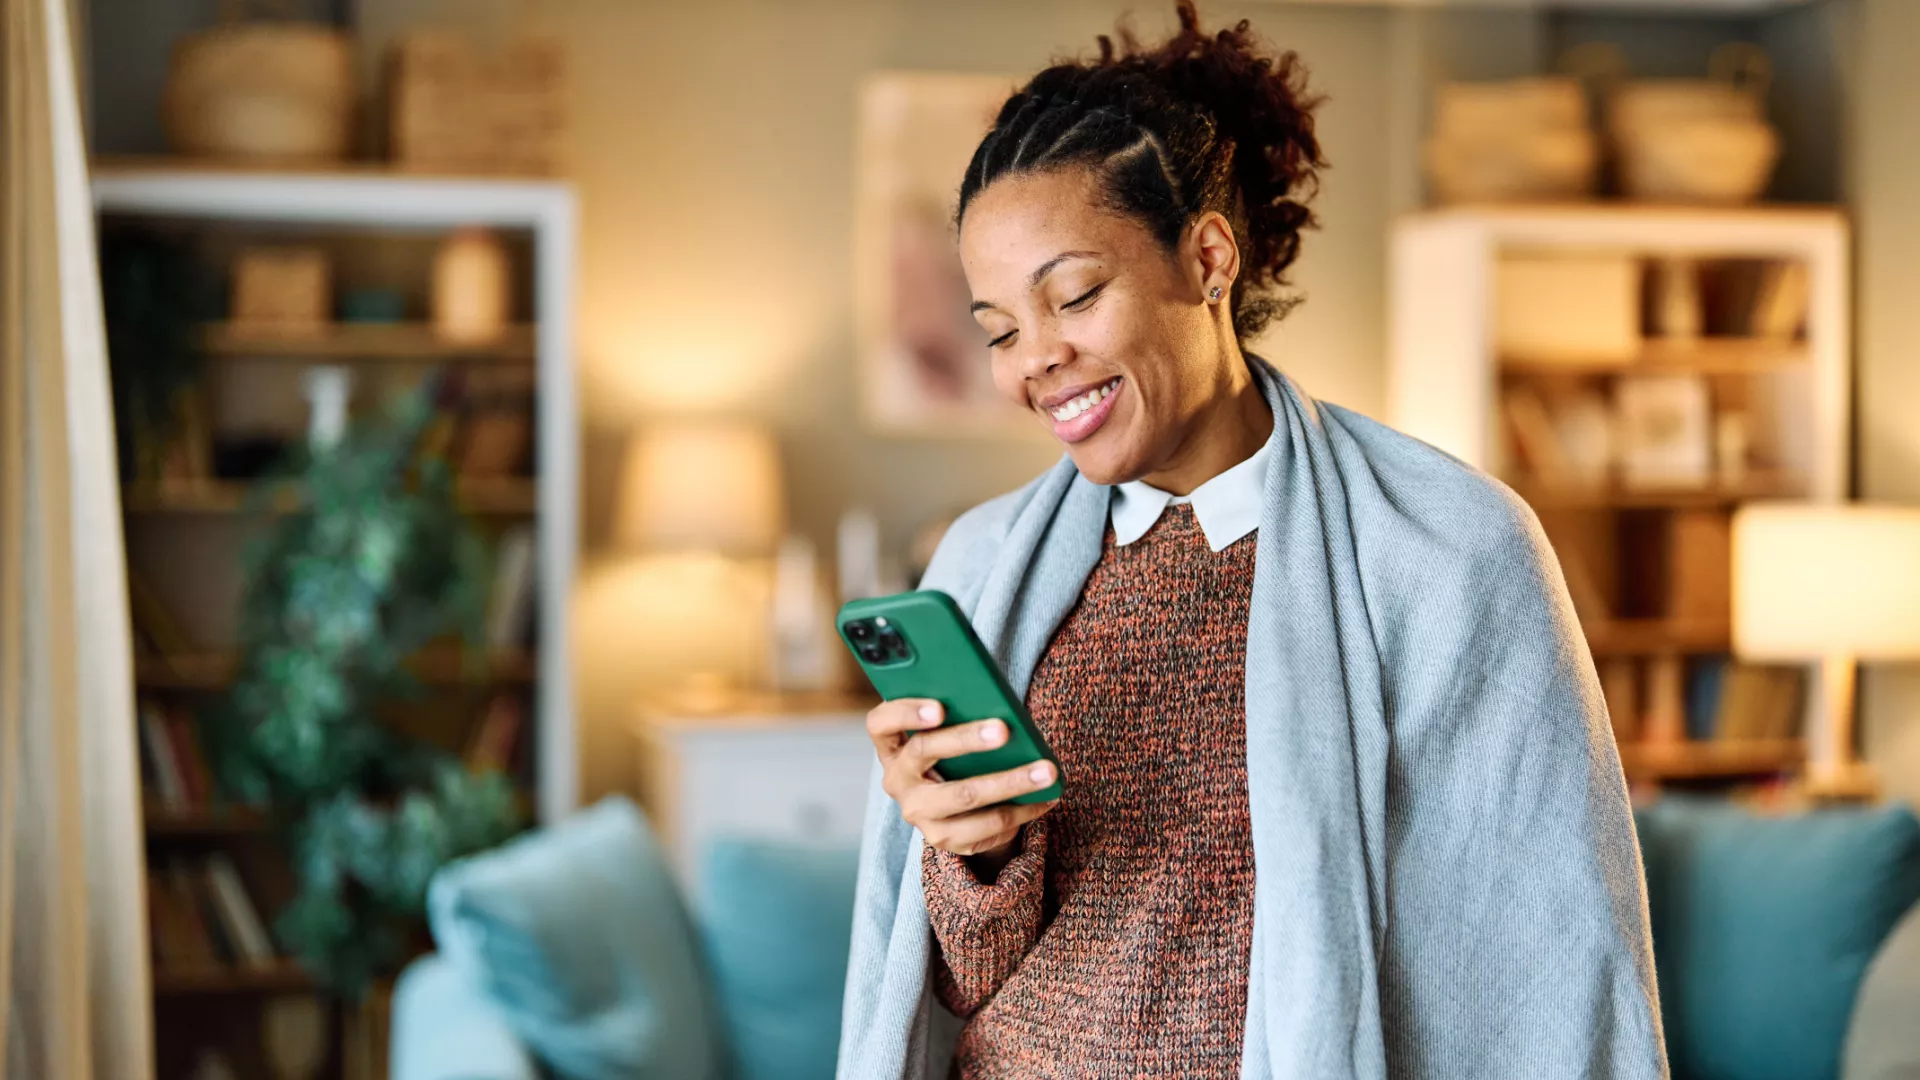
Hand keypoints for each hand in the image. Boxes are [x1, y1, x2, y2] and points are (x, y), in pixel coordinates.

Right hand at [866, 698, 1057, 861]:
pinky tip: (1047, 797)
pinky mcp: (944, 840)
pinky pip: (987, 826)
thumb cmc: (957, 752)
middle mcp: (897, 780)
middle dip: (967, 739)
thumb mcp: (951, 732)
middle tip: (1004, 730)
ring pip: (963, 795)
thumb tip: (1001, 708)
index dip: (905, 712)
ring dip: (1010, 782)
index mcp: (892, 745)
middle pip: (925, 752)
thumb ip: (962, 715)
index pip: (881, 723)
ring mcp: (918, 814)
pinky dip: (1022, 810)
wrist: (956, 808)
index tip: (940, 706)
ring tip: (1047, 770)